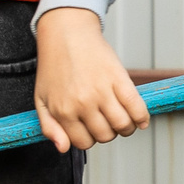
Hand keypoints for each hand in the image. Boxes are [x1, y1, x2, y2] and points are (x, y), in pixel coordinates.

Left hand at [33, 7, 149, 152]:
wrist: (67, 34)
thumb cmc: (54, 66)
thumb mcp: (41, 99)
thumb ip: (49, 127)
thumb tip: (63, 148)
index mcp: (63, 111)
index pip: (84, 142)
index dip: (90, 139)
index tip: (92, 130)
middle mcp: (83, 104)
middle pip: (105, 135)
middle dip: (109, 133)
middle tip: (108, 123)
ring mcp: (102, 91)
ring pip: (122, 125)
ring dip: (127, 128)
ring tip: (125, 122)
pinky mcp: (119, 78)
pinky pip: (136, 106)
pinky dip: (142, 117)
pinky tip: (141, 120)